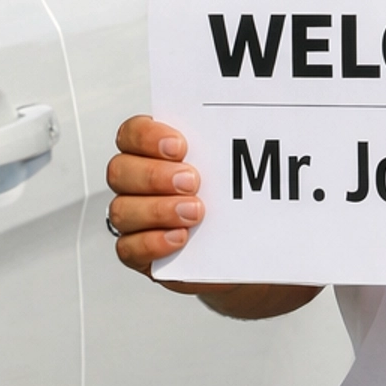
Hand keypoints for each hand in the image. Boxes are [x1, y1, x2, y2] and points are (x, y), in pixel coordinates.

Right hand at [105, 116, 320, 318]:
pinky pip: (128, 248)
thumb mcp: (234, 171)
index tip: (180, 145)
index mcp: (151, 153)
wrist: (238, 248)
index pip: (131, 134)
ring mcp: (134, 219)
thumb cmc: (230, 202)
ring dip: (158, 210)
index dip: (148, 136)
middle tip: (193, 181)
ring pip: (122, 210)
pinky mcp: (139, 252)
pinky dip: (154, 242)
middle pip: (121, 171)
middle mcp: (136, 184)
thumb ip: (234, 149)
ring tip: (195, 212)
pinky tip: (181, 238)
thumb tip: (265, 133)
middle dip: (155, 175)